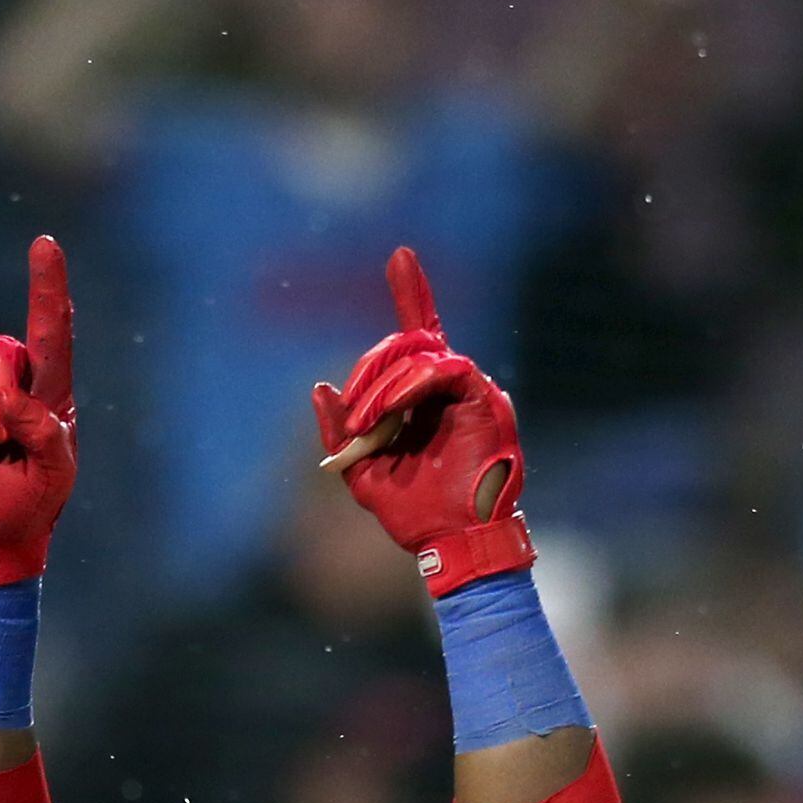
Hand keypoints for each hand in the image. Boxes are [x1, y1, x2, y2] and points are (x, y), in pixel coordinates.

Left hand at [312, 248, 531, 597]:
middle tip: (356, 416)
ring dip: (384, 387)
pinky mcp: (483, 398)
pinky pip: (444, 368)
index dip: (412, 293)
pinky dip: (411, 385)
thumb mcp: (363, 472)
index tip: (400, 256)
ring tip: (369, 426)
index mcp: (425, 398)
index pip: (418, 336)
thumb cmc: (414, 514)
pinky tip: (391, 411)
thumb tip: (320, 386)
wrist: (453, 545)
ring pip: (421, 354)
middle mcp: (450, 387)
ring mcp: (470, 390)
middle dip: (371, 372)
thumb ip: (342, 431)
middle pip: (407, 345)